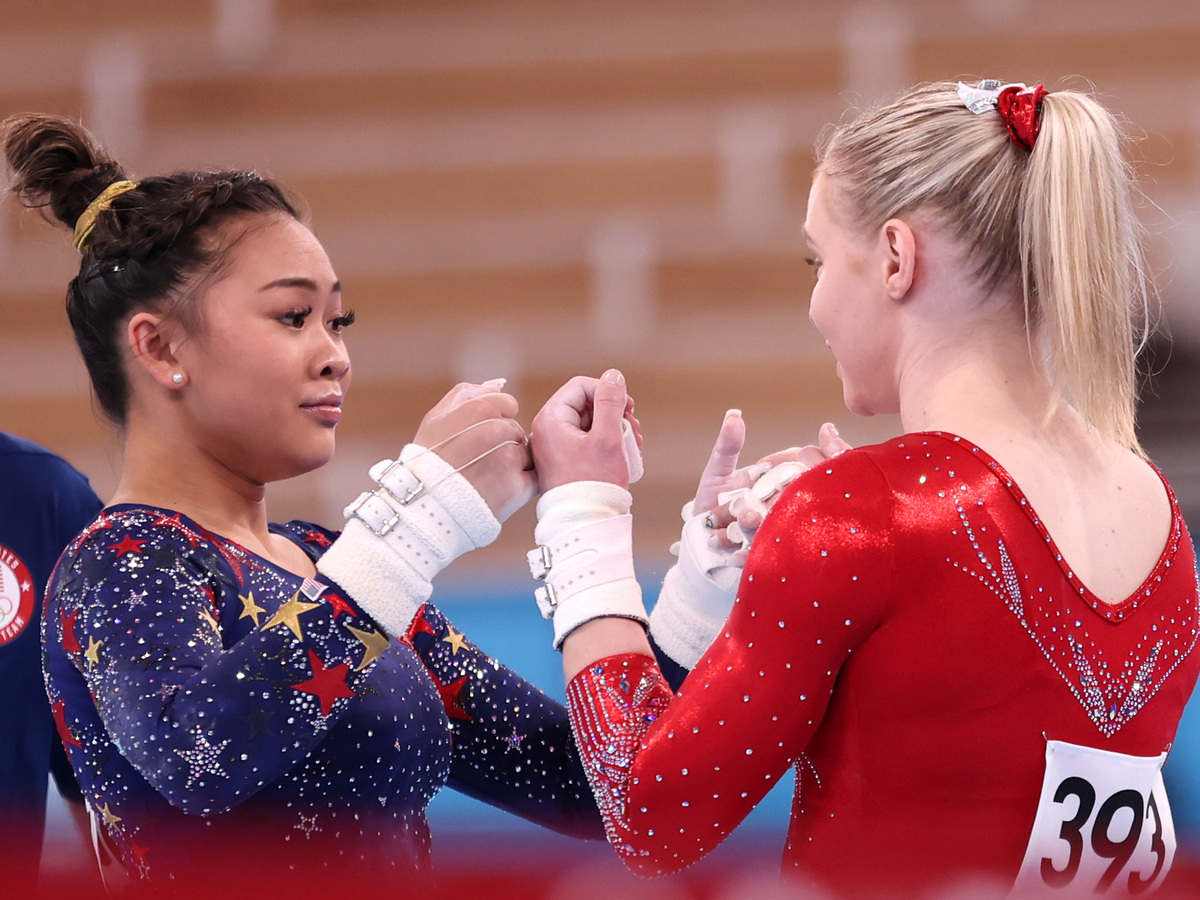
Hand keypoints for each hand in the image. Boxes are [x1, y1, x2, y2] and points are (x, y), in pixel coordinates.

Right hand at [412, 379, 535, 521]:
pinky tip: (499, 491)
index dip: (494, 420)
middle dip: (503, 443)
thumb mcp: (436, 420)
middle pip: (515, 431)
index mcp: (478, 409)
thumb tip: (499, 384)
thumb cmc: (427, 462)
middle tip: (478, 462)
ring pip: (526, 453)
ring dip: (512, 464)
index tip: (477, 437)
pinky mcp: (518, 489)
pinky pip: (533, 479)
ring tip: (485, 479)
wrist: (423, 511)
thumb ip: (467, 394)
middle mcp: (497, 431)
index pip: (507, 405)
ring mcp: (509, 460)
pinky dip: (521, 486)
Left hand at [531, 370, 640, 492]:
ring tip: (633, 442)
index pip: (581, 386)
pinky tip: (624, 452)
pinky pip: (586, 440)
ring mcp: (554, 446)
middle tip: (634, 427)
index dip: (607, 392)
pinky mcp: (563, 460)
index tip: (629, 408)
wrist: (584, 522)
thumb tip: (614, 375)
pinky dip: (606, 441)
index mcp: (551, 419)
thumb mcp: (607, 437)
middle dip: (614, 412)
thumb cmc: (593, 483)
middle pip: (585, 403)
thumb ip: (610, 403)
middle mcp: (547, 430)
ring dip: (614, 427)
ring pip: (588, 422)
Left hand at [704, 421, 851, 560]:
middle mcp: (779, 507)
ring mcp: (771, 532)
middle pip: (789, 500)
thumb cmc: (713, 502)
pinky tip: (734, 553)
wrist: (699, 541)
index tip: (774, 464)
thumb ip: (727, 448)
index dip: (793, 464)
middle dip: (779, 497)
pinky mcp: (759, 557)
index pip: (796, 468)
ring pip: (771, 527)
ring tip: (744, 517)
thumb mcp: (717, 474)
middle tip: (762, 492)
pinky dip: (744, 554)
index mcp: (776, 483)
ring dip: (757, 523)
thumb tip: (734, 415)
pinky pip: (756, 556)